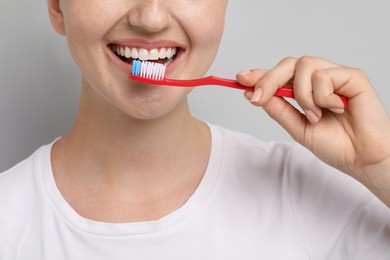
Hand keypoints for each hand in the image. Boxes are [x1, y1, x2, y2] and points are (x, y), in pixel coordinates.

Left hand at [237, 56, 389, 204]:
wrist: (362, 159)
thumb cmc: (336, 145)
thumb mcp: (297, 128)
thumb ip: (278, 109)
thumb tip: (253, 94)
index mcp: (305, 91)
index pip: (280, 76)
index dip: (259, 75)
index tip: (239, 79)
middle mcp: (319, 80)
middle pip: (287, 63)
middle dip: (268, 79)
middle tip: (257, 97)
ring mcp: (336, 76)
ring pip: (303, 66)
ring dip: (302, 95)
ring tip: (315, 115)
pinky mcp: (352, 76)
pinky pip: (325, 75)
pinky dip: (322, 96)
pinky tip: (335, 110)